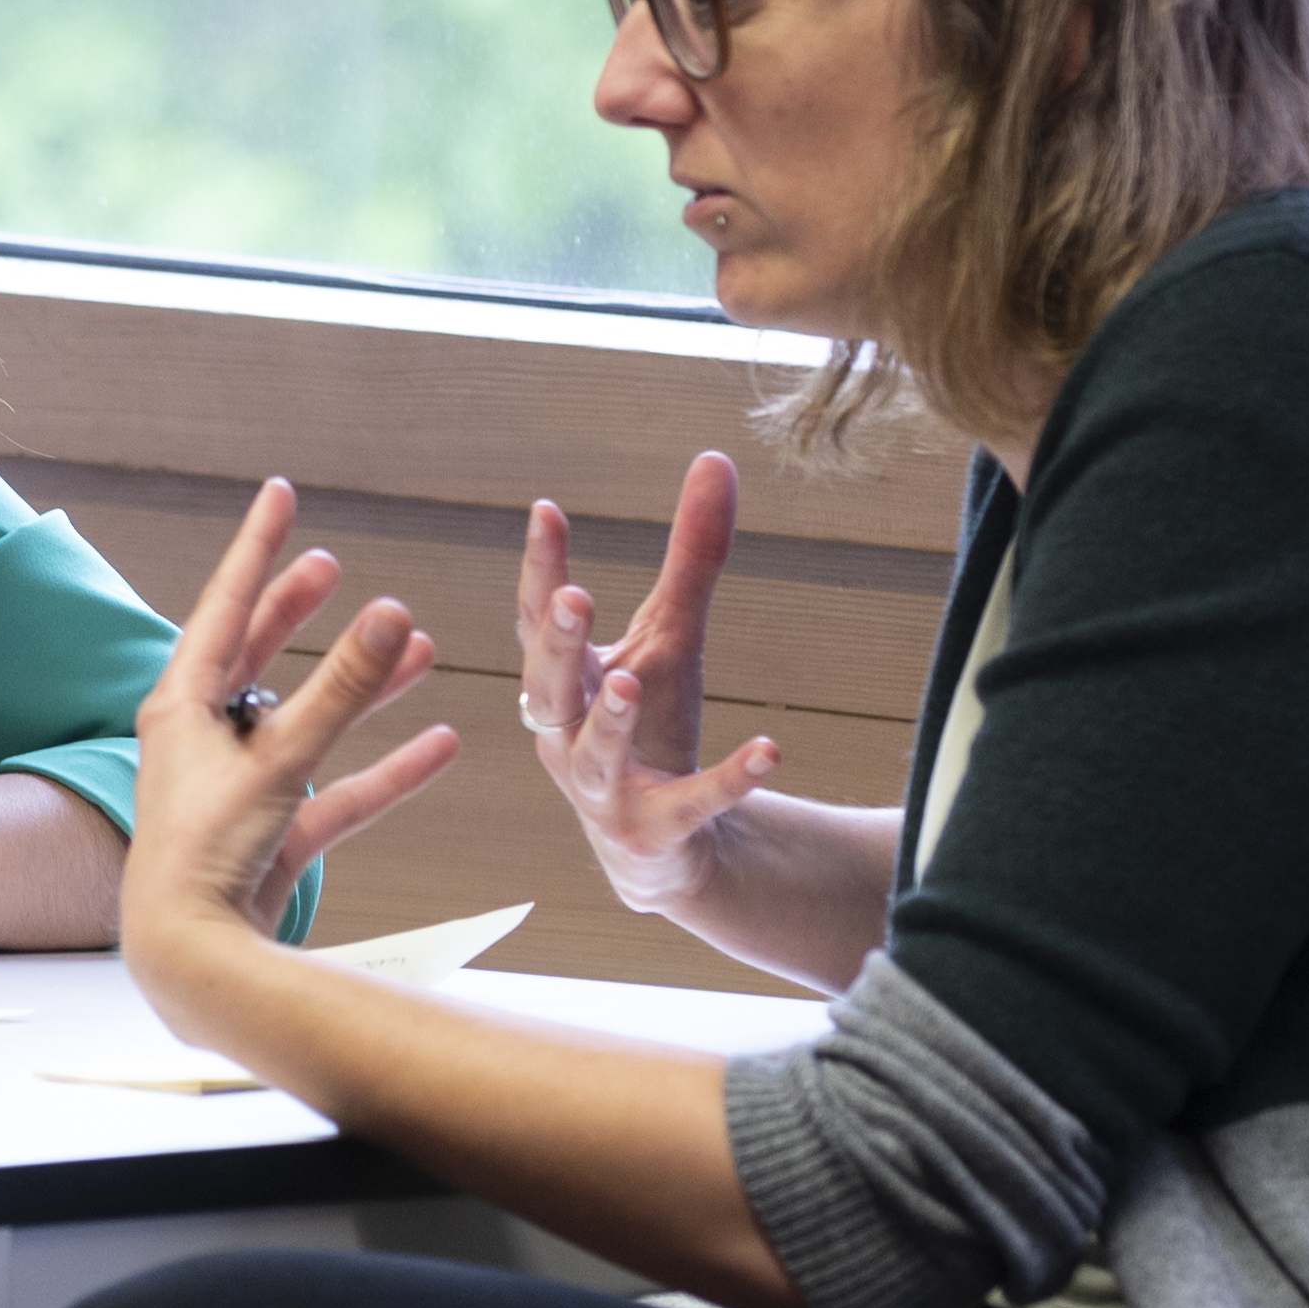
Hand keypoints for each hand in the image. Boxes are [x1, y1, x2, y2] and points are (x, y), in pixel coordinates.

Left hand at [122, 479, 458, 982]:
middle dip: (296, 611)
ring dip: (361, 689)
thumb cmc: (208, 853)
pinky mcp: (273, 839)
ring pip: (308, 722)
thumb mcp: (278, 760)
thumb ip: (341, 690)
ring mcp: (240, 790)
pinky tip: (441, 744)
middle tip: (330, 565)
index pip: (224, 606)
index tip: (280, 492)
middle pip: (256, 656)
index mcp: (180, 706)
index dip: (257, 548)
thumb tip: (391, 611)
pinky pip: (339, 791)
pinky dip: (387, 770)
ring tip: (417, 646)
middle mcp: (204, 741)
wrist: (190, 959)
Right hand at [518, 454, 776, 914]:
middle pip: (549, 687)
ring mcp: (603, 789)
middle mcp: (563, 734)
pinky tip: (768, 751)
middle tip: (573, 597)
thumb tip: (714, 459)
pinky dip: (727, 781)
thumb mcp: (671, 637)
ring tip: (629, 681)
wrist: (662, 847)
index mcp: (560, 681)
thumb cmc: (651, 724)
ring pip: (595, 754)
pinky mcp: (655, 831)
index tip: (547, 512)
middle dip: (558, 644)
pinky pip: (690, 804)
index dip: (540, 571)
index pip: (540, 621)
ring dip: (609, 720)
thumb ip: (690, 557)